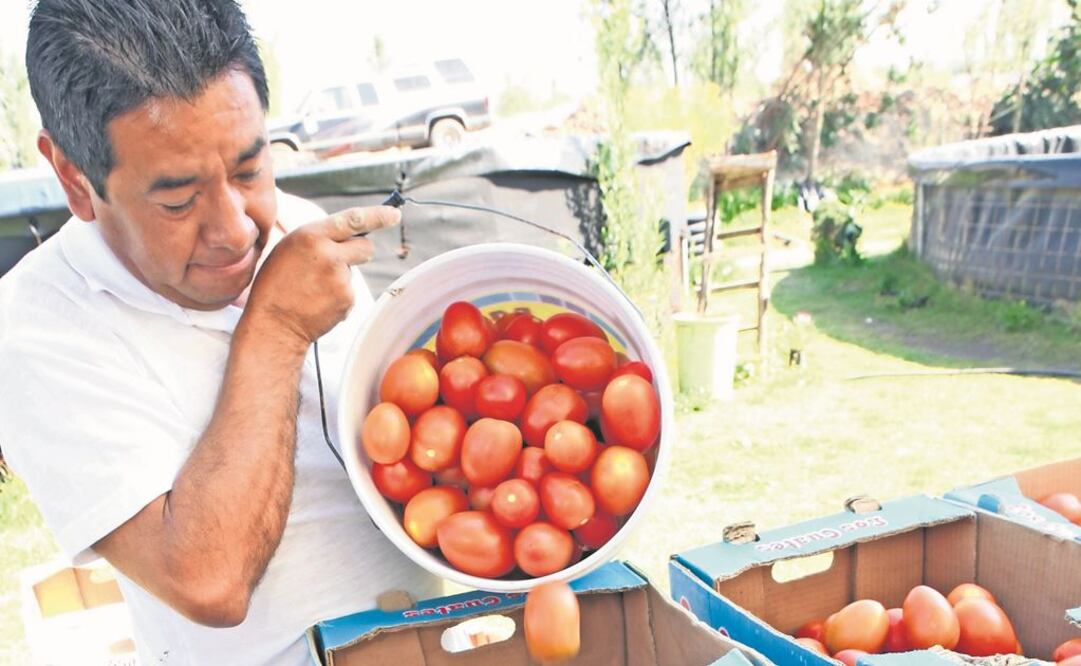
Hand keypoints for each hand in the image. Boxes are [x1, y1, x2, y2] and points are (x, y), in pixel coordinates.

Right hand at [244, 205, 399, 346]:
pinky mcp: (347, 299)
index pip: (353, 219)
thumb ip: (320, 238)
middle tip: (336, 263)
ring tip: (315, 288)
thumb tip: (350, 235)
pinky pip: (350, 292)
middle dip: (359, 252)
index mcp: (310, 235)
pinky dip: (339, 297)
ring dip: (341, 277)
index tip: (395, 214)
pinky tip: (319, 302)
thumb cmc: (277, 283)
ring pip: (355, 271)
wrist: (273, 324)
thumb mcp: (290, 248)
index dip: (378, 216)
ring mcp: (339, 278)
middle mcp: (328, 253)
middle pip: (366, 247)